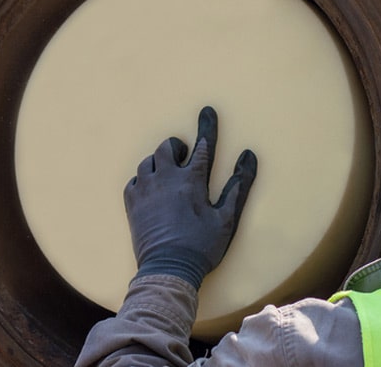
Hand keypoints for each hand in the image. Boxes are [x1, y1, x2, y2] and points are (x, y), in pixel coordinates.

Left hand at [124, 106, 256, 288]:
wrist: (167, 269)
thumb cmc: (201, 246)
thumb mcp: (227, 218)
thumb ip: (238, 185)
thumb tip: (249, 156)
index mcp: (192, 181)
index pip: (202, 145)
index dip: (207, 126)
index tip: (207, 110)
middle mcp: (166, 179)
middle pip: (167, 148)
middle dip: (177, 147)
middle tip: (184, 158)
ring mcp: (146, 190)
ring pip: (149, 161)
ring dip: (160, 162)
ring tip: (169, 175)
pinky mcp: (132, 203)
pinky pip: (134, 179)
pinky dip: (144, 179)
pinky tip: (152, 190)